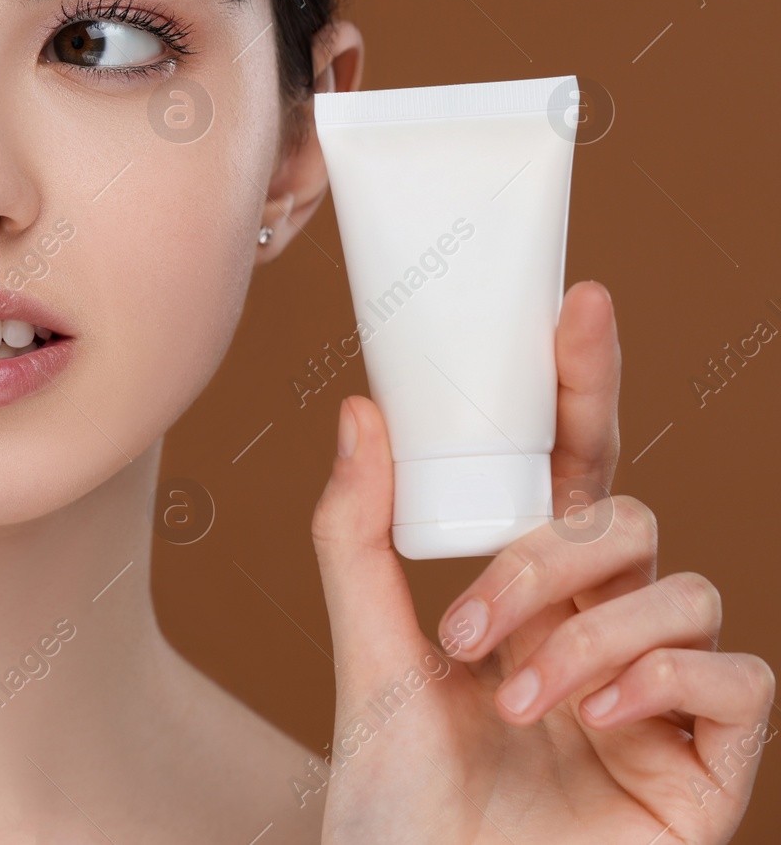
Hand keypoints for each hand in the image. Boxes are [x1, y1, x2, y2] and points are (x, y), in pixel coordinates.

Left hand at [309, 281, 774, 842]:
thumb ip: (360, 536)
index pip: (570, 469)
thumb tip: (359, 411)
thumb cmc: (398, 802)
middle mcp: (603, 632)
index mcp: (530, 598)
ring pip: (681, 588)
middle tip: (466, 626)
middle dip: (545, 557)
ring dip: (587, 630)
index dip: (582, 385)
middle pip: (623, 520)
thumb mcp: (367, 655)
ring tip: (510, 696)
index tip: (576, 302)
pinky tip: (594, 717)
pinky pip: (739, 678)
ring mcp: (663, 698)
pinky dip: (662, 679)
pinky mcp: (710, 766)